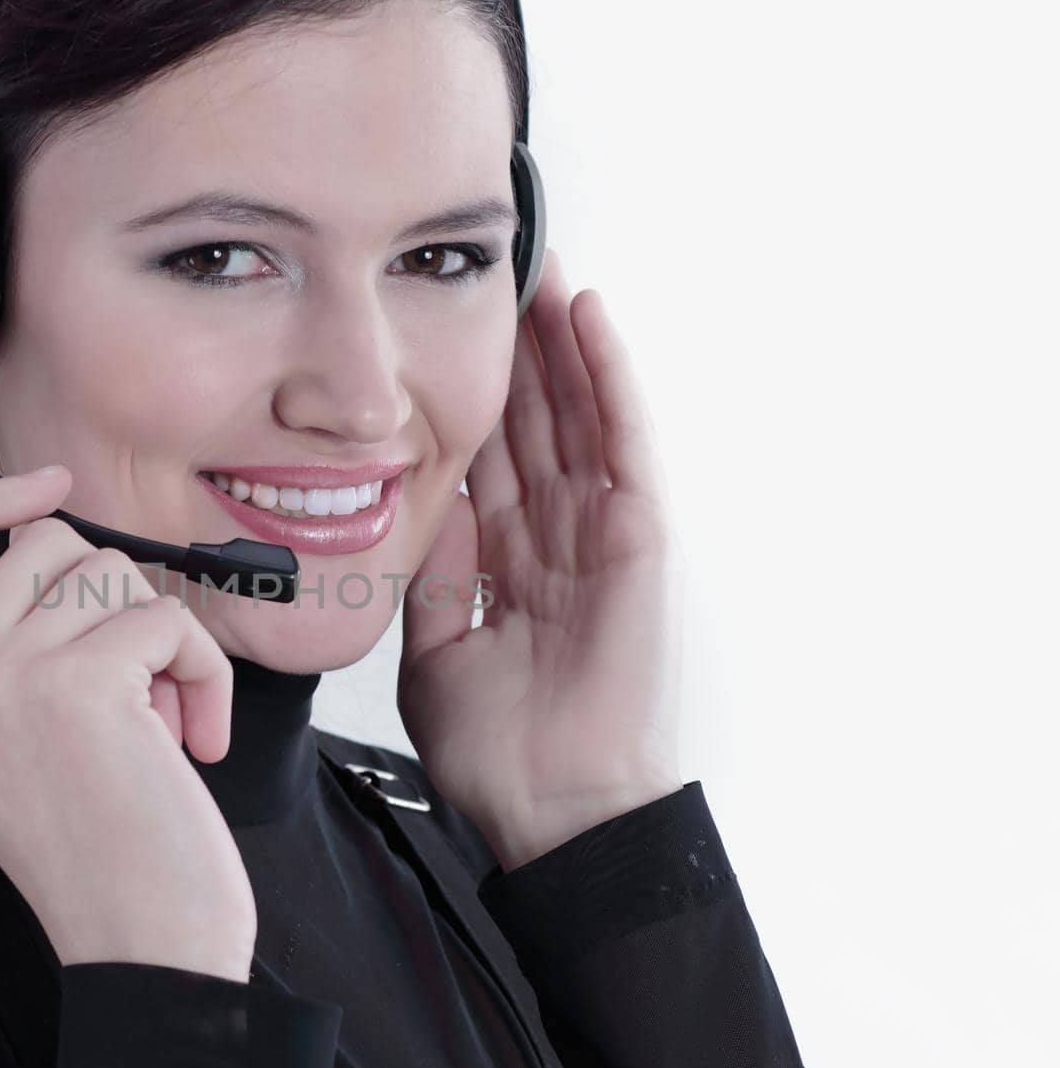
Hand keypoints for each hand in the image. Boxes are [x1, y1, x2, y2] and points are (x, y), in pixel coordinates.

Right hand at [0, 464, 255, 978]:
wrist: (142, 945)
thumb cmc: (100, 849)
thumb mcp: (15, 738)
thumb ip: (11, 647)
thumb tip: (61, 545)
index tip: (46, 488)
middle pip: (40, 544)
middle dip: (110, 597)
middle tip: (136, 684)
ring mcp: (1, 678)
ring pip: (109, 573)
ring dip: (160, 639)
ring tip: (161, 722)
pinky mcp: (76, 683)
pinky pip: (166, 620)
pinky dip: (205, 672)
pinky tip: (196, 741)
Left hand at [397, 249, 686, 869]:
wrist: (553, 808)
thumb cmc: (501, 748)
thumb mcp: (441, 649)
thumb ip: (440, 575)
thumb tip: (429, 506)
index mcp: (511, 559)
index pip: (491, 452)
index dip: (471, 388)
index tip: (445, 326)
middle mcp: (559, 534)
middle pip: (538, 418)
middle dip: (519, 344)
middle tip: (498, 260)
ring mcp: (602, 532)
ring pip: (580, 412)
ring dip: (562, 336)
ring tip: (542, 259)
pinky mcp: (637, 539)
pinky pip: (623, 444)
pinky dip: (609, 379)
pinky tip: (589, 317)